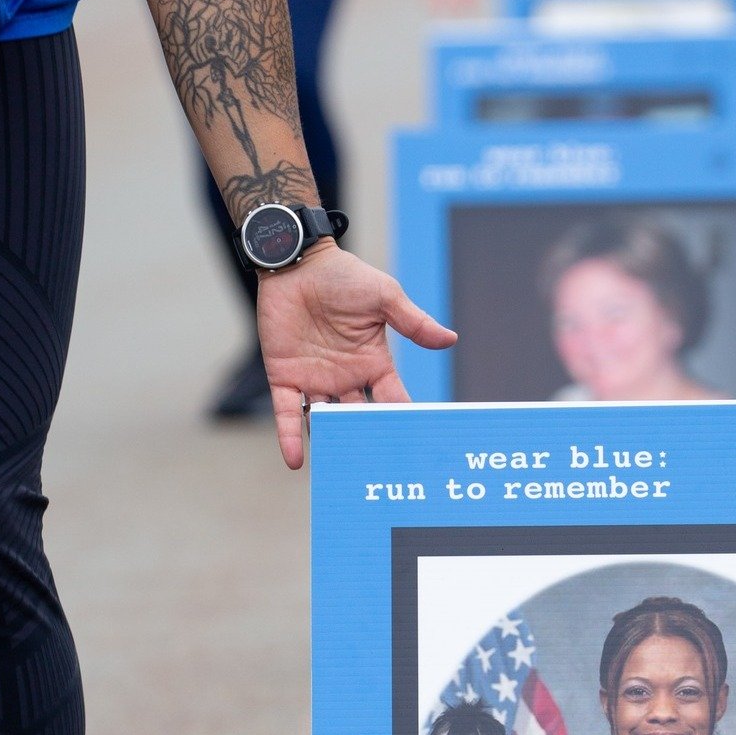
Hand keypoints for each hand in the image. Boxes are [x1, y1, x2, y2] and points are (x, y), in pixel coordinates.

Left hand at [256, 243, 455, 468]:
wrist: (297, 262)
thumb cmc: (343, 276)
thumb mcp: (384, 297)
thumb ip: (412, 323)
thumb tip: (451, 340)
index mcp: (373, 363)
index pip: (392, 399)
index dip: (402, 419)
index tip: (415, 444)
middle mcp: (346, 378)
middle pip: (359, 417)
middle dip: (367, 439)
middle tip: (377, 470)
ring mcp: (315, 379)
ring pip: (324, 421)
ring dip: (331, 443)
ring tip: (339, 472)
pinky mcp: (285, 376)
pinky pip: (287, 412)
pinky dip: (290, 437)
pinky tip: (296, 462)